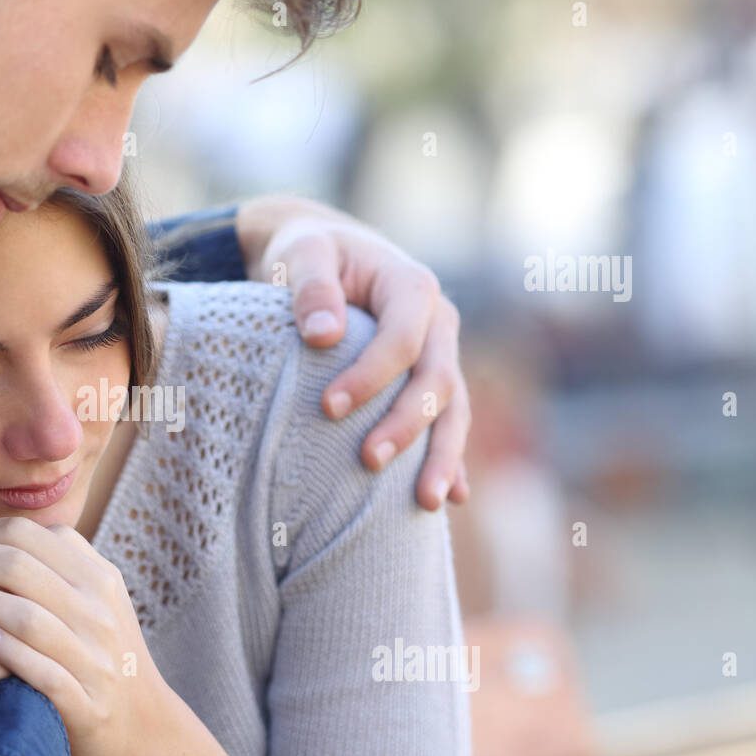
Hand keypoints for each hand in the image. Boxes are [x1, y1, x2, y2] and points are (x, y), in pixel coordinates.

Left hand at [0, 518, 179, 755]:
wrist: (146, 728)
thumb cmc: (98, 657)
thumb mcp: (91, 601)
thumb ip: (52, 566)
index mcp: (98, 578)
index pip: (30, 536)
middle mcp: (100, 611)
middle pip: (21, 567)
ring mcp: (95, 657)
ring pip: (27, 614)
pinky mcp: (86, 701)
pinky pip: (41, 669)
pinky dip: (5, 648)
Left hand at [236, 194, 470, 509]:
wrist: (324, 252)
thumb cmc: (309, 252)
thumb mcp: (302, 253)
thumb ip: (310, 285)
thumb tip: (323, 335)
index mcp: (411, 286)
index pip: (402, 339)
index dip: (371, 375)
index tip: (328, 407)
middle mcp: (437, 323)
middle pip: (436, 380)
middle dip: (408, 425)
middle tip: (368, 461)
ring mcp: (440, 354)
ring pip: (453, 409)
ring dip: (444, 456)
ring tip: (428, 504)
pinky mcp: (428, 381)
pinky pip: (448, 423)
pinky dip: (451, 459)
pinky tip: (451, 498)